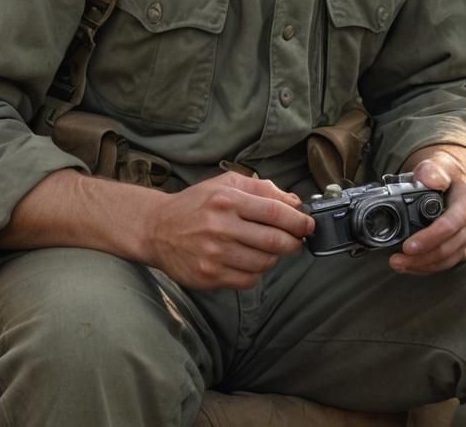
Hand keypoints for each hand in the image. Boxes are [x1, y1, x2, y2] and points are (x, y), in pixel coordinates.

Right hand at [143, 172, 313, 290]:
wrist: (157, 229)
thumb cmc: (196, 204)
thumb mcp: (226, 184)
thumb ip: (261, 188)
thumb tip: (294, 202)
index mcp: (226, 199)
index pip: (274, 212)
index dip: (297, 220)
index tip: (308, 225)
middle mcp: (220, 227)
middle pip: (273, 241)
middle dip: (293, 242)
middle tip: (297, 241)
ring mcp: (214, 255)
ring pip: (263, 263)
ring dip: (274, 257)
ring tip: (269, 249)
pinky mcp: (209, 276)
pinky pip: (247, 280)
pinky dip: (256, 272)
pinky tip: (249, 260)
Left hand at [388, 147, 465, 274]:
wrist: (452, 179)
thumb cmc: (444, 173)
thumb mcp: (438, 165)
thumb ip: (433, 171)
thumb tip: (430, 180)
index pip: (450, 225)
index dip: (430, 238)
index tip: (408, 246)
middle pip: (448, 248)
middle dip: (422, 258)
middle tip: (397, 259)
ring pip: (447, 260)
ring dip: (422, 266)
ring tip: (398, 264)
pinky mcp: (459, 248)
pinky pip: (445, 263)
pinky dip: (426, 267)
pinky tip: (409, 266)